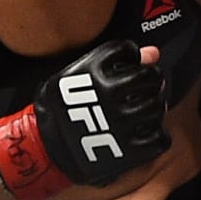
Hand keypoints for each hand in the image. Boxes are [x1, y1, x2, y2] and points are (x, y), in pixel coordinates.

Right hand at [0, 41, 170, 199]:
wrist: (41, 148)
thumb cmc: (58, 110)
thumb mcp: (77, 76)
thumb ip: (115, 62)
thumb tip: (152, 53)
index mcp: (92, 71)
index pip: (128, 50)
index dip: (131, 55)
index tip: (126, 64)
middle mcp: (109, 93)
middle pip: (150, 76)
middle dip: (150, 79)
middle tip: (142, 87)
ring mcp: (120, 121)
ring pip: (157, 105)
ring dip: (154, 105)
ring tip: (141, 109)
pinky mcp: (127, 149)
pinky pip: (159, 138)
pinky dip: (157, 135)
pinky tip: (144, 132)